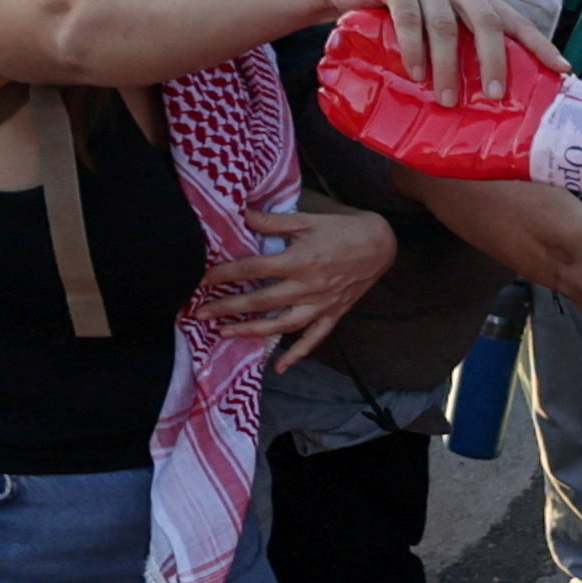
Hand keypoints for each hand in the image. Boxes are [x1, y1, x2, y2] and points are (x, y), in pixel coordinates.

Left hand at [195, 199, 395, 363]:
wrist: (380, 244)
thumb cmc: (341, 229)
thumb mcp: (306, 219)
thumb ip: (272, 221)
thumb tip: (240, 215)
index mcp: (299, 260)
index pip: (253, 269)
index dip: (226, 274)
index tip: (203, 279)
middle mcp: (308, 286)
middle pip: (261, 301)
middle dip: (228, 307)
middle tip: (201, 313)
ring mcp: (321, 304)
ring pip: (282, 324)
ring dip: (252, 331)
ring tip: (225, 334)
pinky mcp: (333, 314)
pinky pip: (313, 339)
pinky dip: (296, 355)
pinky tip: (278, 367)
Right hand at [330, 0, 562, 104]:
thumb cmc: (395, 17)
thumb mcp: (431, 29)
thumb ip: (458, 48)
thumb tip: (486, 100)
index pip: (513, 19)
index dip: (539, 44)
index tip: (562, 70)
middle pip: (486, 21)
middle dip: (494, 61)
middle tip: (495, 97)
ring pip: (445, 24)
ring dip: (448, 66)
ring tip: (447, 99)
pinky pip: (408, 17)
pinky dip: (413, 49)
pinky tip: (414, 74)